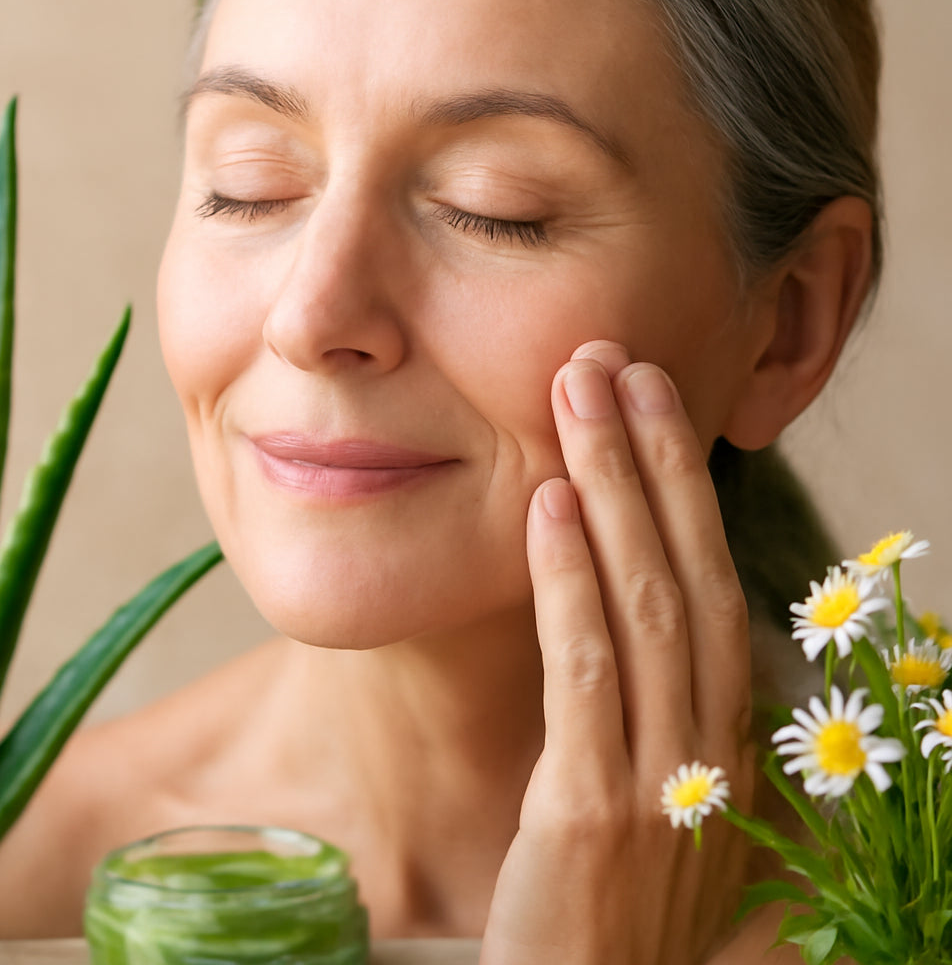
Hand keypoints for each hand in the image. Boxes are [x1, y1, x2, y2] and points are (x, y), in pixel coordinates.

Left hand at [480, 341, 755, 964]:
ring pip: (648, 606)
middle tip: (614, 361)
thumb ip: (650, 716)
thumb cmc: (604, 916)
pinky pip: (585, 675)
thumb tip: (620, 613)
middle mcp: (712, 750)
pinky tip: (546, 506)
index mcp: (725, 741)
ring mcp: (663, 783)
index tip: (648, 404)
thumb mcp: (649, 804)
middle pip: (690, 573)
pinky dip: (570, 584)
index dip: (683, 489)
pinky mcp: (594, 817)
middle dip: (653, 458)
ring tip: (581, 395)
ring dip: (612, 489)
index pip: (711, 587)